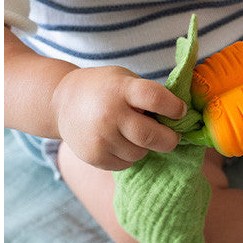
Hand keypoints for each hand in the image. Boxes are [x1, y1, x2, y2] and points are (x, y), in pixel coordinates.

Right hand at [52, 66, 186, 169]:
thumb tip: (180, 117)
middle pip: (152, 136)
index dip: (174, 108)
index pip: (155, 99)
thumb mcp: (124, 79)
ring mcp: (100, 138)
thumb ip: (147, 94)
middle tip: (172, 136)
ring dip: (145, 146)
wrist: (62, 102)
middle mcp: (109, 114)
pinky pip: (126, 164)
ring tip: (133, 133)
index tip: (181, 112)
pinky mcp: (94, 156)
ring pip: (141, 153)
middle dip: (169, 138)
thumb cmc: (103, 88)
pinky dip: (129, 156)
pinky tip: (119, 142)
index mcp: (121, 90)